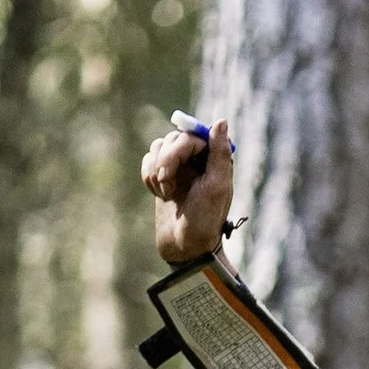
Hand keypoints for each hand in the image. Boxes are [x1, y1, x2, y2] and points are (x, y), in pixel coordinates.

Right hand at [142, 116, 233, 264]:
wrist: (185, 247)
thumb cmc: (205, 219)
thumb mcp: (217, 186)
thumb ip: (219, 153)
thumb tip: (221, 120)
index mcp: (213, 159)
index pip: (191, 135)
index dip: (178, 148)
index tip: (172, 168)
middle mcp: (196, 160)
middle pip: (171, 139)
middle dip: (165, 163)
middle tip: (168, 187)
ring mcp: (177, 168)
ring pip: (157, 148)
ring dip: (156, 172)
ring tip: (167, 193)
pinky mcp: (161, 178)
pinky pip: (147, 162)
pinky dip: (148, 177)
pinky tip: (160, 196)